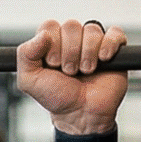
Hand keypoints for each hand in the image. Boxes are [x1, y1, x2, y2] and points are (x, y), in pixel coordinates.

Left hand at [17, 19, 127, 134]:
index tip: (53, 64)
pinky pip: (115, 34)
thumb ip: (25, 55)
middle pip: (71, 26)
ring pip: (92, 30)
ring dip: (87, 54)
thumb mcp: (29, 80)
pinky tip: (103, 59)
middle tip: (70, 72)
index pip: (50, 26)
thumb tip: (42, 35)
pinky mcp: (113, 50)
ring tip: (85, 71)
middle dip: (69, 53)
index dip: (52, 44)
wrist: (81, 115)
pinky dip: (109, 45)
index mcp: (51, 42)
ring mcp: (93, 44)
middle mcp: (72, 40)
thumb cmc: (57, 97)